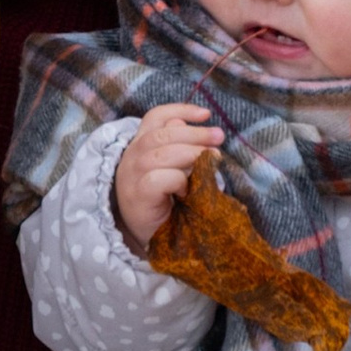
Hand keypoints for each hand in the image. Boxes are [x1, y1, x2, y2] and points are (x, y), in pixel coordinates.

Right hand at [113, 103, 223, 250]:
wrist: (151, 240)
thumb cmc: (166, 203)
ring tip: (212, 162)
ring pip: (162, 153)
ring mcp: (131, 176)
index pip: (155, 117)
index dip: (180, 109)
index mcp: (139, 145)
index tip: (207, 114)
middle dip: (196, 133)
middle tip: (219, 138)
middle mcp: (131, 157)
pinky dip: (179, 180)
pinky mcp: (137, 196)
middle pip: (163, 133)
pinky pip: (160, 179)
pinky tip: (187, 192)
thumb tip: (184, 122)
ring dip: (192, 154)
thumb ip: (178, 147)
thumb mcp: (174, 171)